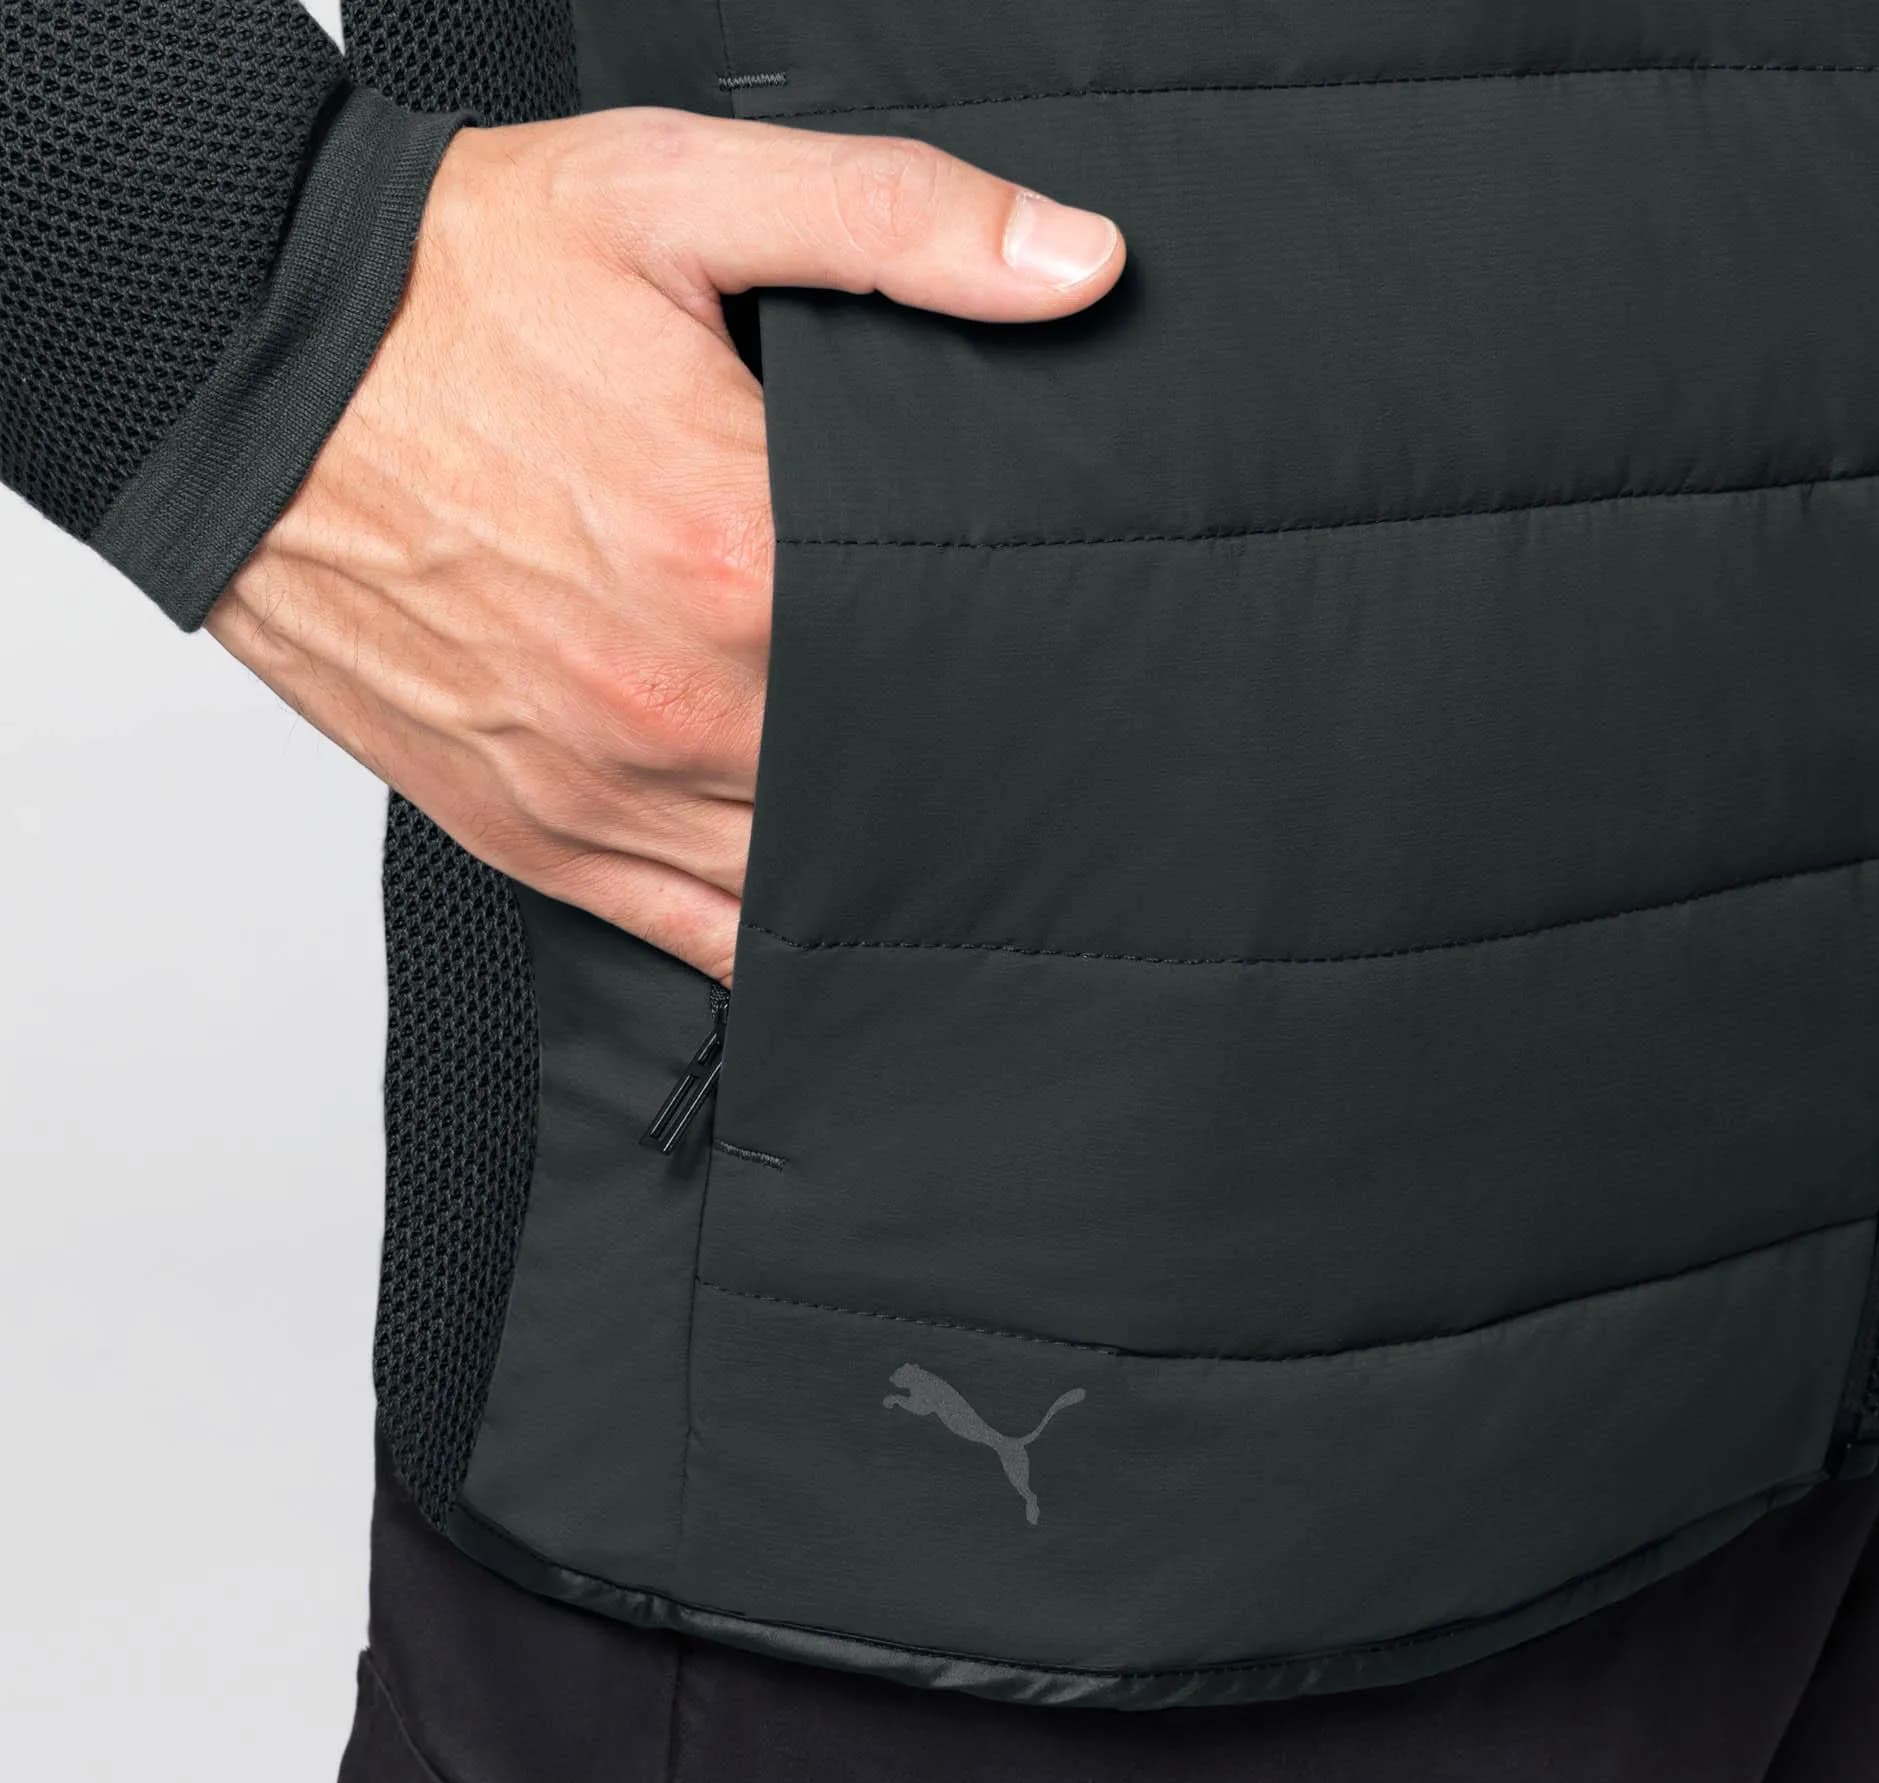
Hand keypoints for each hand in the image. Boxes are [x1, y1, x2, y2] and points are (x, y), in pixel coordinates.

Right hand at [208, 108, 1123, 980]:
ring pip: (803, 873)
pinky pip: (693, 933)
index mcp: (741, 555)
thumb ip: (894, 224)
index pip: (950, 655)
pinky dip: (768, 940)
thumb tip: (1077, 267)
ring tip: (949, 837)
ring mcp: (607, 783)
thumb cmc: (450, 291)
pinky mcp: (538, 835)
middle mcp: (683, 698)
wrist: (246, 369)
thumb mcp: (678, 191)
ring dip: (878, 857)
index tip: (1063, 651)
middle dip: (957, 760)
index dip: (1023, 658)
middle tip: (1020, 744)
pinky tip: (831, 918)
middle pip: (890, 777)